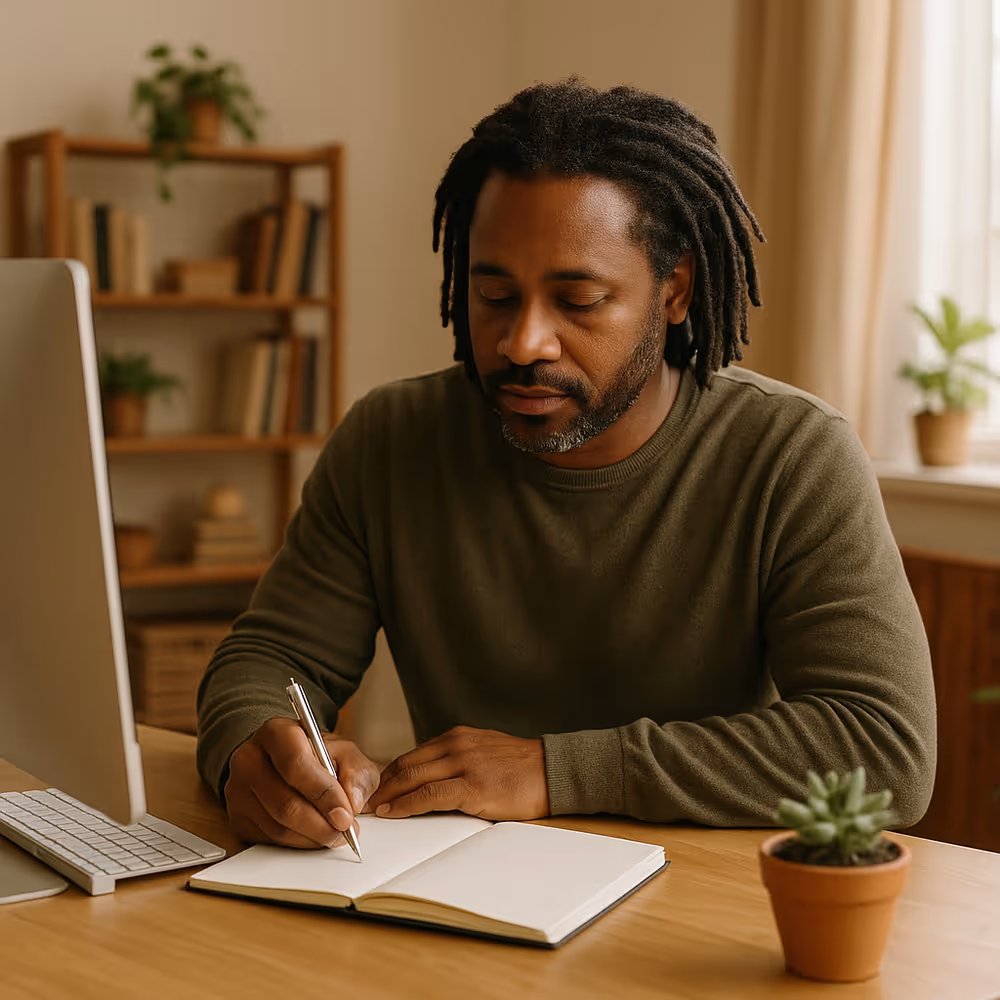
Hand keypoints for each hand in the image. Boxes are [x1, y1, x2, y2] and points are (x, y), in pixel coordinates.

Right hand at [224, 716, 379, 848]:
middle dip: (321, 824)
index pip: (296, 765)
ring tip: (333, 833)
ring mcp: (237, 791)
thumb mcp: (345, 752)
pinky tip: (313, 836)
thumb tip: (353, 801)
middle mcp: (249, 760)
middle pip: (284, 803)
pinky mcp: (236, 818)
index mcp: (276, 733)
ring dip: (311, 838)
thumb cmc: (317, 756)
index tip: (346, 814)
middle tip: (344, 831)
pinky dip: (296, 845)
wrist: (287, 762)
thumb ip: (357, 771)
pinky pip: (268, 841)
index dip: (323, 794)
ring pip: (277, 827)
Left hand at [367, 726, 549, 820]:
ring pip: (413, 777)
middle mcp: (456, 745)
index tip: (374, 788)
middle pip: (406, 764)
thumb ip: (458, 759)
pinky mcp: (472, 786)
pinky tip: (394, 813)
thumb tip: (430, 777)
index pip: (413, 754)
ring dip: (388, 795)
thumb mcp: (484, 751)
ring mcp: (464, 764)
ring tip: (372, 810)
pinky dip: (407, 805)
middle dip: (381, 785)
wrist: (552, 771)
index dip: (389, 773)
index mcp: (457, 737)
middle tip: (362, 801)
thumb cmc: (521, 767)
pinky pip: (430, 795)